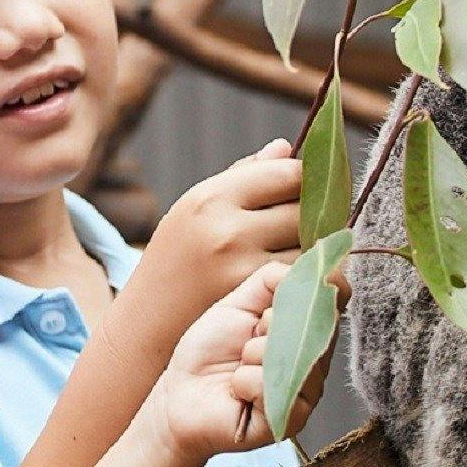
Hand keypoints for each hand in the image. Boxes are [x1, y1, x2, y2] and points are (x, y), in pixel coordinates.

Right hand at [137, 139, 301, 322]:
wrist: (150, 319)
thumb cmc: (178, 256)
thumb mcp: (196, 207)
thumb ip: (243, 176)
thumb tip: (284, 147)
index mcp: (212, 198)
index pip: (288, 173)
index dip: (306, 178)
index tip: (309, 186)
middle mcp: (227, 231)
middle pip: (305, 209)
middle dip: (316, 213)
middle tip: (312, 218)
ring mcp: (242, 268)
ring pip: (310, 245)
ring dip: (316, 244)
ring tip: (300, 246)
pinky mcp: (255, 299)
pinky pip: (301, 275)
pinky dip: (307, 271)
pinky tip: (294, 271)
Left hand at [141, 260, 318, 460]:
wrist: (180, 395)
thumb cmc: (208, 350)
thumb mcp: (238, 303)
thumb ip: (273, 279)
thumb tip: (313, 266)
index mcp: (306, 330)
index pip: (332, 299)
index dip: (304, 294)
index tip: (267, 306)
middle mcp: (315, 360)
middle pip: (316, 326)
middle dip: (270, 324)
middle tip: (246, 338)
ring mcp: (307, 391)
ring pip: (294, 356)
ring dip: (254, 354)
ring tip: (238, 364)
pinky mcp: (293, 419)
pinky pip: (274, 387)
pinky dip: (245, 382)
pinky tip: (236, 389)